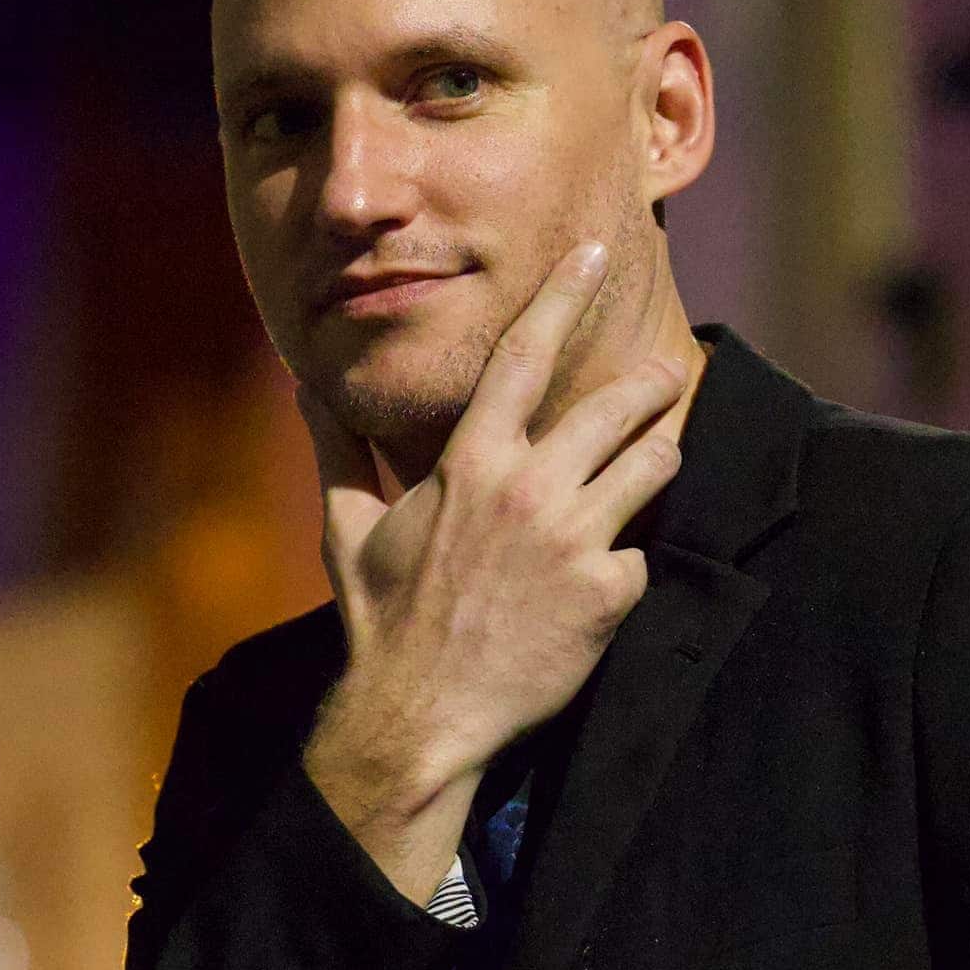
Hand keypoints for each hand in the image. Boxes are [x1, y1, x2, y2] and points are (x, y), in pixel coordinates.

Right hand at [295, 240, 687, 890]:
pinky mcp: (608, 593)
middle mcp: (529, 488)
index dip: (564, 294)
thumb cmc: (381, 623)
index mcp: (469, 462)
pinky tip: (600, 588)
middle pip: (619, 405)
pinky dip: (625, 566)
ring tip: (653, 463)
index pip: (526, 353)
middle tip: (664, 378)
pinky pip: (641, 555)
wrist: (419, 715)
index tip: (596, 253)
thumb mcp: (349, 530)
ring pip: (654, 465)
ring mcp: (575, 540)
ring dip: (658, 458)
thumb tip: (305, 386)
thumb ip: (337, 449)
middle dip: (650, 385)